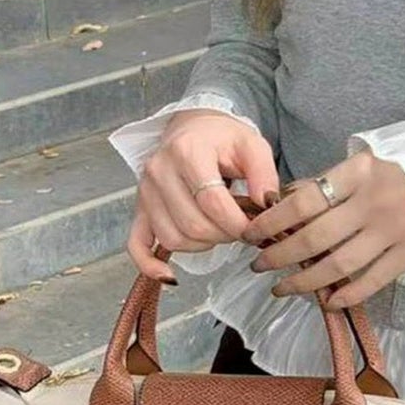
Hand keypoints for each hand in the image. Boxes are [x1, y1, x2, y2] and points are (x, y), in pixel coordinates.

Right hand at [127, 109, 278, 281]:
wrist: (192, 128)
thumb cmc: (223, 138)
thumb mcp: (252, 145)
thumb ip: (264, 174)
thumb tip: (268, 205)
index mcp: (188, 151)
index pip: (212, 202)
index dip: (237, 224)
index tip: (254, 229)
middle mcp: (159, 170)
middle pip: (193, 224)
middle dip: (224, 235)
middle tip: (240, 228)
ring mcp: (145, 191)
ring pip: (173, 238)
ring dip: (202, 246)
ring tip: (218, 230)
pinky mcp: (140, 208)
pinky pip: (137, 244)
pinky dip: (150, 265)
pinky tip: (170, 276)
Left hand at [242, 150, 404, 308]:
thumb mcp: (367, 158)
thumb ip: (329, 180)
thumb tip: (285, 200)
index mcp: (359, 172)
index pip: (303, 201)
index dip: (271, 221)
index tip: (252, 233)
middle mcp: (374, 202)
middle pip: (314, 238)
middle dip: (279, 255)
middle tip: (259, 265)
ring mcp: (394, 230)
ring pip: (339, 265)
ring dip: (304, 281)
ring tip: (282, 288)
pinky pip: (373, 280)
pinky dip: (347, 295)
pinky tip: (327, 301)